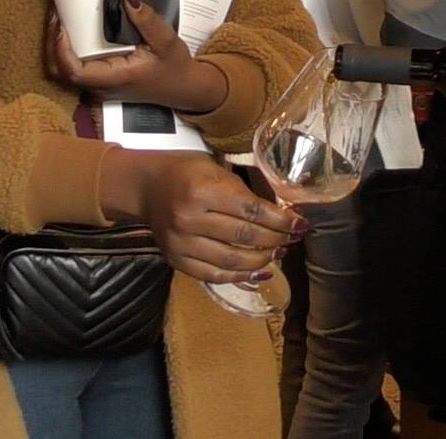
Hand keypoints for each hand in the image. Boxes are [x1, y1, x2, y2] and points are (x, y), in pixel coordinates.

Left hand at [44, 0, 225, 111]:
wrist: (182, 88)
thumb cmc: (174, 67)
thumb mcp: (167, 42)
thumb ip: (148, 21)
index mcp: (115, 78)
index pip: (75, 72)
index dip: (61, 50)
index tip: (61, 25)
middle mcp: (101, 87)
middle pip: (60, 73)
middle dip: (51, 45)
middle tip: (55, 15)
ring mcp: (97, 87)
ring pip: (61, 73)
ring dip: (53, 48)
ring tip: (57, 20)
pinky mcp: (99, 82)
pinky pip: (71, 70)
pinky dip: (62, 52)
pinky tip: (67, 32)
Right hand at [107, 150, 300, 284]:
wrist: (145, 187)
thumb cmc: (184, 172)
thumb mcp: (213, 168)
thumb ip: (243, 190)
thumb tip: (280, 213)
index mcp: (201, 190)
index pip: (251, 210)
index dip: (280, 220)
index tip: (300, 224)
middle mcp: (189, 219)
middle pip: (244, 236)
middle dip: (276, 239)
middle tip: (292, 238)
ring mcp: (181, 244)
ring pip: (232, 261)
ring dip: (262, 259)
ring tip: (278, 252)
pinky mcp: (176, 261)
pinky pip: (214, 275)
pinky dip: (240, 277)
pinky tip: (259, 272)